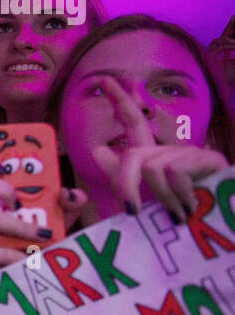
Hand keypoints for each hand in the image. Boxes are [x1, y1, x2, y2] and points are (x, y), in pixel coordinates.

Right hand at [0, 149, 86, 279]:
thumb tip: (72, 194)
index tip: (3, 165)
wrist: (23, 280)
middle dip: (2, 188)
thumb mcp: (55, 221)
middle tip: (21, 203)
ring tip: (43, 236)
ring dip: (22, 228)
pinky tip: (29, 261)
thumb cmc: (33, 245)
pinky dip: (18, 256)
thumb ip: (66, 205)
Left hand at [90, 76, 229, 220]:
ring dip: (160, 199)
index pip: (133, 123)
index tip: (104, 79)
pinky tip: (190, 209)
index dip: (120, 101)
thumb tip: (99, 150)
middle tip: (132, 212)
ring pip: (152, 168)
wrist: (215, 235)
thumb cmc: (174, 223)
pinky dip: (176, 195)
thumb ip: (121, 179)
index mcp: (153, 158)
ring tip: (177, 217)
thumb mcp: (144, 203)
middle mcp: (170, 151)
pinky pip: (173, 171)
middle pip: (133, 156)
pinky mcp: (210, 159)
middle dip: (125, 185)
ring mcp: (191, 153)